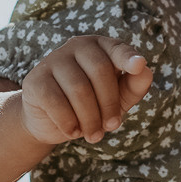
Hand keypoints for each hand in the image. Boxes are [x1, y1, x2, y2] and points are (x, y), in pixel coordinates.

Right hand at [20, 36, 151, 144]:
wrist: (50, 121)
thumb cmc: (91, 105)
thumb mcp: (118, 98)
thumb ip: (134, 85)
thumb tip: (145, 71)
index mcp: (100, 46)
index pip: (117, 49)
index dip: (128, 58)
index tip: (139, 65)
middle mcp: (76, 46)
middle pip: (100, 70)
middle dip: (109, 105)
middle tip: (111, 128)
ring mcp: (52, 60)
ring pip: (79, 89)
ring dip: (90, 119)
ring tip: (93, 135)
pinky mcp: (35, 80)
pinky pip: (56, 102)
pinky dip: (68, 123)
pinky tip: (72, 131)